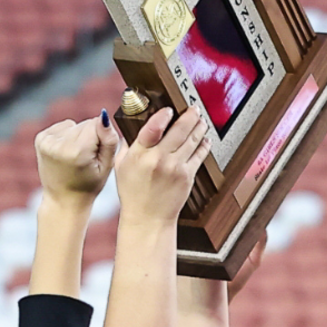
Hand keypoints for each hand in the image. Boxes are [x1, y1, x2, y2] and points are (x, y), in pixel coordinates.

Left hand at [33, 113, 119, 203]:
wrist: (63, 200)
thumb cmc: (89, 185)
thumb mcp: (107, 166)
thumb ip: (109, 140)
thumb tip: (103, 116)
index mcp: (76, 151)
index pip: (96, 124)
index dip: (101, 138)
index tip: (98, 154)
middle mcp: (58, 144)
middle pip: (85, 124)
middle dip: (90, 136)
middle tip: (87, 158)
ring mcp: (47, 141)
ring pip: (74, 125)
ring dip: (78, 136)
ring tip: (76, 156)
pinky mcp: (41, 138)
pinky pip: (63, 127)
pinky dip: (68, 136)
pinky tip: (67, 152)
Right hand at [113, 107, 209, 229]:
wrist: (149, 218)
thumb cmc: (134, 193)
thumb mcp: (121, 166)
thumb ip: (127, 144)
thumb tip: (133, 124)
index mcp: (139, 154)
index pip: (153, 127)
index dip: (163, 115)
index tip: (169, 108)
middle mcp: (158, 159)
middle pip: (179, 130)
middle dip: (189, 115)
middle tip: (193, 108)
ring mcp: (175, 167)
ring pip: (192, 140)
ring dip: (199, 126)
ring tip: (201, 119)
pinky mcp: (187, 176)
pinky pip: (199, 155)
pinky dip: (204, 144)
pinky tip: (205, 138)